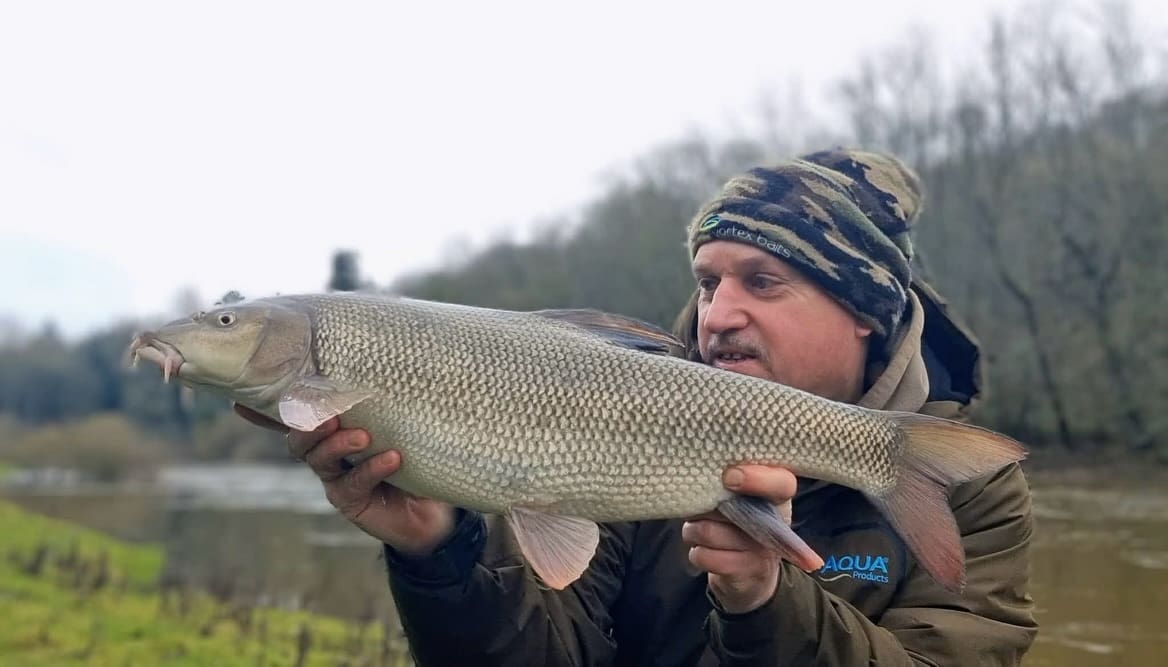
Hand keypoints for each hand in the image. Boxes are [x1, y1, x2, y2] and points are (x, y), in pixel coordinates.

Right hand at [233, 404, 455, 555]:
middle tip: (328, 414)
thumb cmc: (413, 453)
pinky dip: (372, 467)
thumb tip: (391, 359)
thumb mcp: (398, 423)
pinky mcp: (350, 500)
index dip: (264, 410)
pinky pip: (354, 482)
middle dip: (307, 424)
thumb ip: (383, 402)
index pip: (293, 416)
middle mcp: (326, 451)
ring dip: (337, 444)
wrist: (433, 507)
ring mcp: (335, 477)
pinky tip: (391, 458)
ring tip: (362, 437)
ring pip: (319, 459)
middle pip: (299, 437)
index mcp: (331, 428)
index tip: (238, 402)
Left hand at [682, 465, 796, 613]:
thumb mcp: (742, 499)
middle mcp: (778, 524)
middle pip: (727, 506)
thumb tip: (699, 478)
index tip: (730, 477)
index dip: (756, 479)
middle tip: (702, 507)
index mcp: (779, 497)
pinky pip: (703, 556)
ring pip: (707, 531)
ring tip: (700, 529)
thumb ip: (728, 484)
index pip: (782, 483)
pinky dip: (696, 552)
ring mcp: (763, 551)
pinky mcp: (746, 573)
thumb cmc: (740, 524)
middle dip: (703, 507)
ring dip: (694, 530)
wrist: (753, 576)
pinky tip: (706, 550)